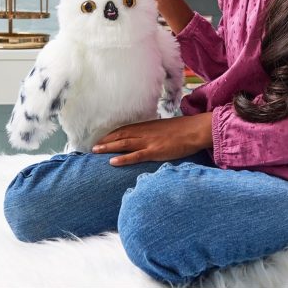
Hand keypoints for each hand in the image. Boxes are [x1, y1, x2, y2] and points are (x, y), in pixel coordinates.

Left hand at [92, 113, 212, 165]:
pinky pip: (136, 155)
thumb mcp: (165, 128)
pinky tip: (112, 161)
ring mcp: (149, 141)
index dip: (112, 134)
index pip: (125, 129)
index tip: (102, 138)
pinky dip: (123, 158)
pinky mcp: (155, 151)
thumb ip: (154, 132)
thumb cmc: (183, 130)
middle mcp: (145, 132)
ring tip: (96, 151)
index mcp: (147, 126)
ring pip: (124, 144)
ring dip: (108, 147)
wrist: (195, 130)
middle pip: (121, 135)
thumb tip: (147, 137)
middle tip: (92, 146)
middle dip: (106, 140)